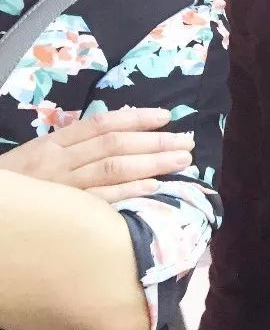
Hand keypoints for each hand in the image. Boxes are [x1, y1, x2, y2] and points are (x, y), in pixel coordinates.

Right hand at [0, 107, 192, 202]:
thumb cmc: (22, 182)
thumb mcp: (43, 155)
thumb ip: (78, 145)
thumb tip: (124, 133)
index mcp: (55, 143)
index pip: (102, 124)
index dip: (136, 118)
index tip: (167, 116)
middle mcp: (61, 161)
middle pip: (115, 145)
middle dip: (154, 141)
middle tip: (187, 141)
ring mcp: (64, 187)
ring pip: (113, 169)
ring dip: (152, 163)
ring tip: (182, 160)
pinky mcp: (66, 213)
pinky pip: (102, 200)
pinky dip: (129, 192)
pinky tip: (155, 187)